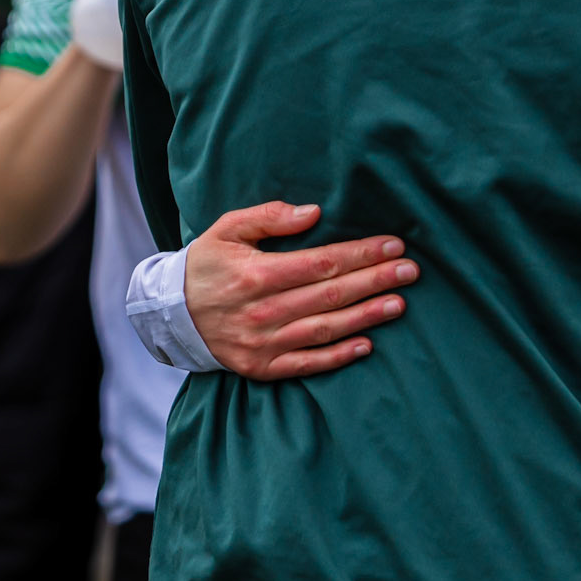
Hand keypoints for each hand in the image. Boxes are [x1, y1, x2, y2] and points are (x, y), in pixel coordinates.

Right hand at [184, 202, 419, 379]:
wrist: (169, 314)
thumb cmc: (205, 265)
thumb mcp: (227, 229)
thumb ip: (269, 217)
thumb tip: (314, 213)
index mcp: (257, 275)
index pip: (322, 263)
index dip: (361, 254)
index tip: (393, 246)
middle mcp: (263, 312)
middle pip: (331, 295)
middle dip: (375, 281)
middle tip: (410, 271)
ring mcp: (264, 344)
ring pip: (326, 329)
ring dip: (366, 317)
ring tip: (399, 304)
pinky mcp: (262, 367)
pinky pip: (308, 363)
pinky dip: (339, 356)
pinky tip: (367, 344)